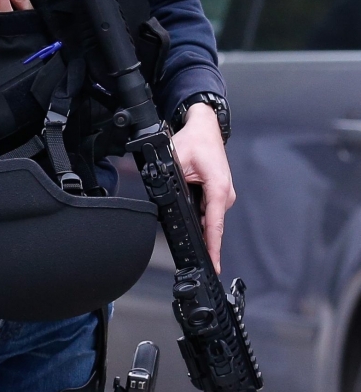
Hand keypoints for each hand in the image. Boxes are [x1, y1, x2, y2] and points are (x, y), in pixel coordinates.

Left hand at [171, 103, 235, 273]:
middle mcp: (226, 193)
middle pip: (211, 224)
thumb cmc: (195, 140)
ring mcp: (224, 194)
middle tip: (184, 241)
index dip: (212, 247)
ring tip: (184, 203)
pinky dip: (199, 211)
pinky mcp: (220, 193)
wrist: (205, 126)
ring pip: (209, 217)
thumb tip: (163, 199)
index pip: (215, 225)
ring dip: (196, 218)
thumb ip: (171, 181)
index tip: (214, 264)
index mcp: (219, 187)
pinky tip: (190, 204)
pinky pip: (209, 209)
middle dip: (199, 234)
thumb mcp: (176, 159)